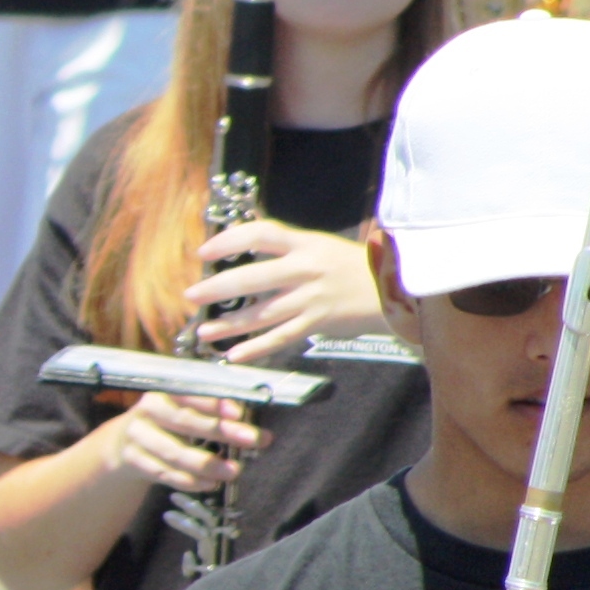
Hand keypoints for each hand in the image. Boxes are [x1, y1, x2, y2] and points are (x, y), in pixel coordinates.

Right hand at [105, 388, 260, 495]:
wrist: (125, 442)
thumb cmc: (168, 423)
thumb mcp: (185, 409)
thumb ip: (213, 412)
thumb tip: (250, 422)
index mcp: (165, 391)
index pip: (190, 394)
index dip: (214, 403)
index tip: (239, 412)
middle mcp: (147, 410)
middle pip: (184, 421)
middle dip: (221, 431)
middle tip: (254, 439)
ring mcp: (137, 437)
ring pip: (174, 453)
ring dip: (207, 464)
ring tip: (234, 472)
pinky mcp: (133, 460)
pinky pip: (164, 473)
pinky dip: (189, 481)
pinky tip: (210, 484)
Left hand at [190, 220, 380, 364]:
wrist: (397, 289)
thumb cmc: (351, 266)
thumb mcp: (320, 246)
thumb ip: (285, 248)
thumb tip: (243, 247)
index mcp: (306, 244)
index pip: (262, 234)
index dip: (230, 240)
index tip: (205, 251)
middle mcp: (307, 269)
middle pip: (254, 278)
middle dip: (218, 288)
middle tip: (192, 296)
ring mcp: (312, 298)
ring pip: (263, 313)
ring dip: (229, 324)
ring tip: (204, 331)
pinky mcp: (319, 323)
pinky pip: (282, 337)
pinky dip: (256, 348)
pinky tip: (234, 355)